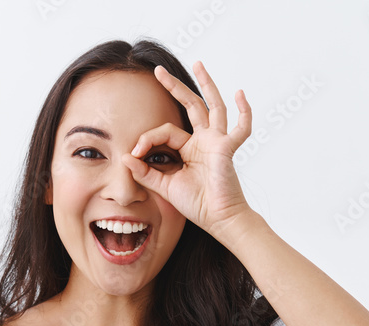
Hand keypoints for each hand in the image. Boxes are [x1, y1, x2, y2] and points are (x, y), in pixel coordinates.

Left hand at [120, 61, 252, 238]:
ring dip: (206, 84)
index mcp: (189, 148)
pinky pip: (241, 128)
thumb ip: (145, 172)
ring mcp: (217, 142)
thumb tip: (124, 157)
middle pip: (189, 106)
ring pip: (212, 106)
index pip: (166, 131)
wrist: (218, 219)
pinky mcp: (227, 148)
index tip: (134, 153)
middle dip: (174, 87)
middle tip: (158, 71)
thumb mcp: (165, 186)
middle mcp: (204, 141)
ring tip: (198, 64)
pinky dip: (244, 112)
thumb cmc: (197, 205)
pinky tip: (240, 93)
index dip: (147, 139)